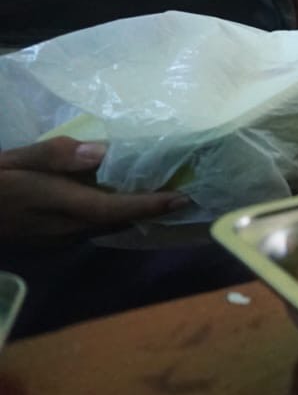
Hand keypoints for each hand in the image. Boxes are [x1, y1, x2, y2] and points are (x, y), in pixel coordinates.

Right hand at [0, 137, 185, 240]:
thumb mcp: (13, 160)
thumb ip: (55, 155)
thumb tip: (102, 152)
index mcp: (57, 205)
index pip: (115, 207)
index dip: (150, 204)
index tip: (183, 198)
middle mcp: (64, 229)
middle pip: (117, 220)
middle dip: (150, 209)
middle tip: (183, 190)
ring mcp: (57, 240)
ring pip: (105, 227)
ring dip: (131, 213)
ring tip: (161, 192)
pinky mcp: (51, 242)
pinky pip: (90, 228)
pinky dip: (110, 214)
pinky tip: (117, 199)